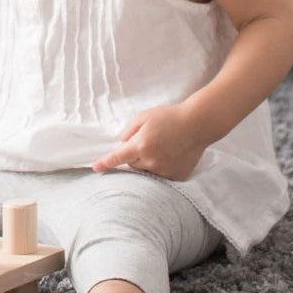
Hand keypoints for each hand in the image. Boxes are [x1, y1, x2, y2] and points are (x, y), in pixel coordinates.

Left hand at [91, 103, 206, 180]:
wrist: (197, 124)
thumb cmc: (169, 116)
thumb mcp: (143, 116)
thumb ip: (129, 131)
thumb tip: (123, 144)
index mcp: (140, 145)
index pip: (117, 158)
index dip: (105, 163)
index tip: (95, 168)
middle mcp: (151, 161)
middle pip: (132, 164)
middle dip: (134, 154)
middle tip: (148, 140)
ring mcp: (164, 171)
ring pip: (146, 170)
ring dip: (147, 161)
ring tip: (162, 146)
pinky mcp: (176, 176)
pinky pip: (161, 174)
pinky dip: (161, 166)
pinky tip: (171, 154)